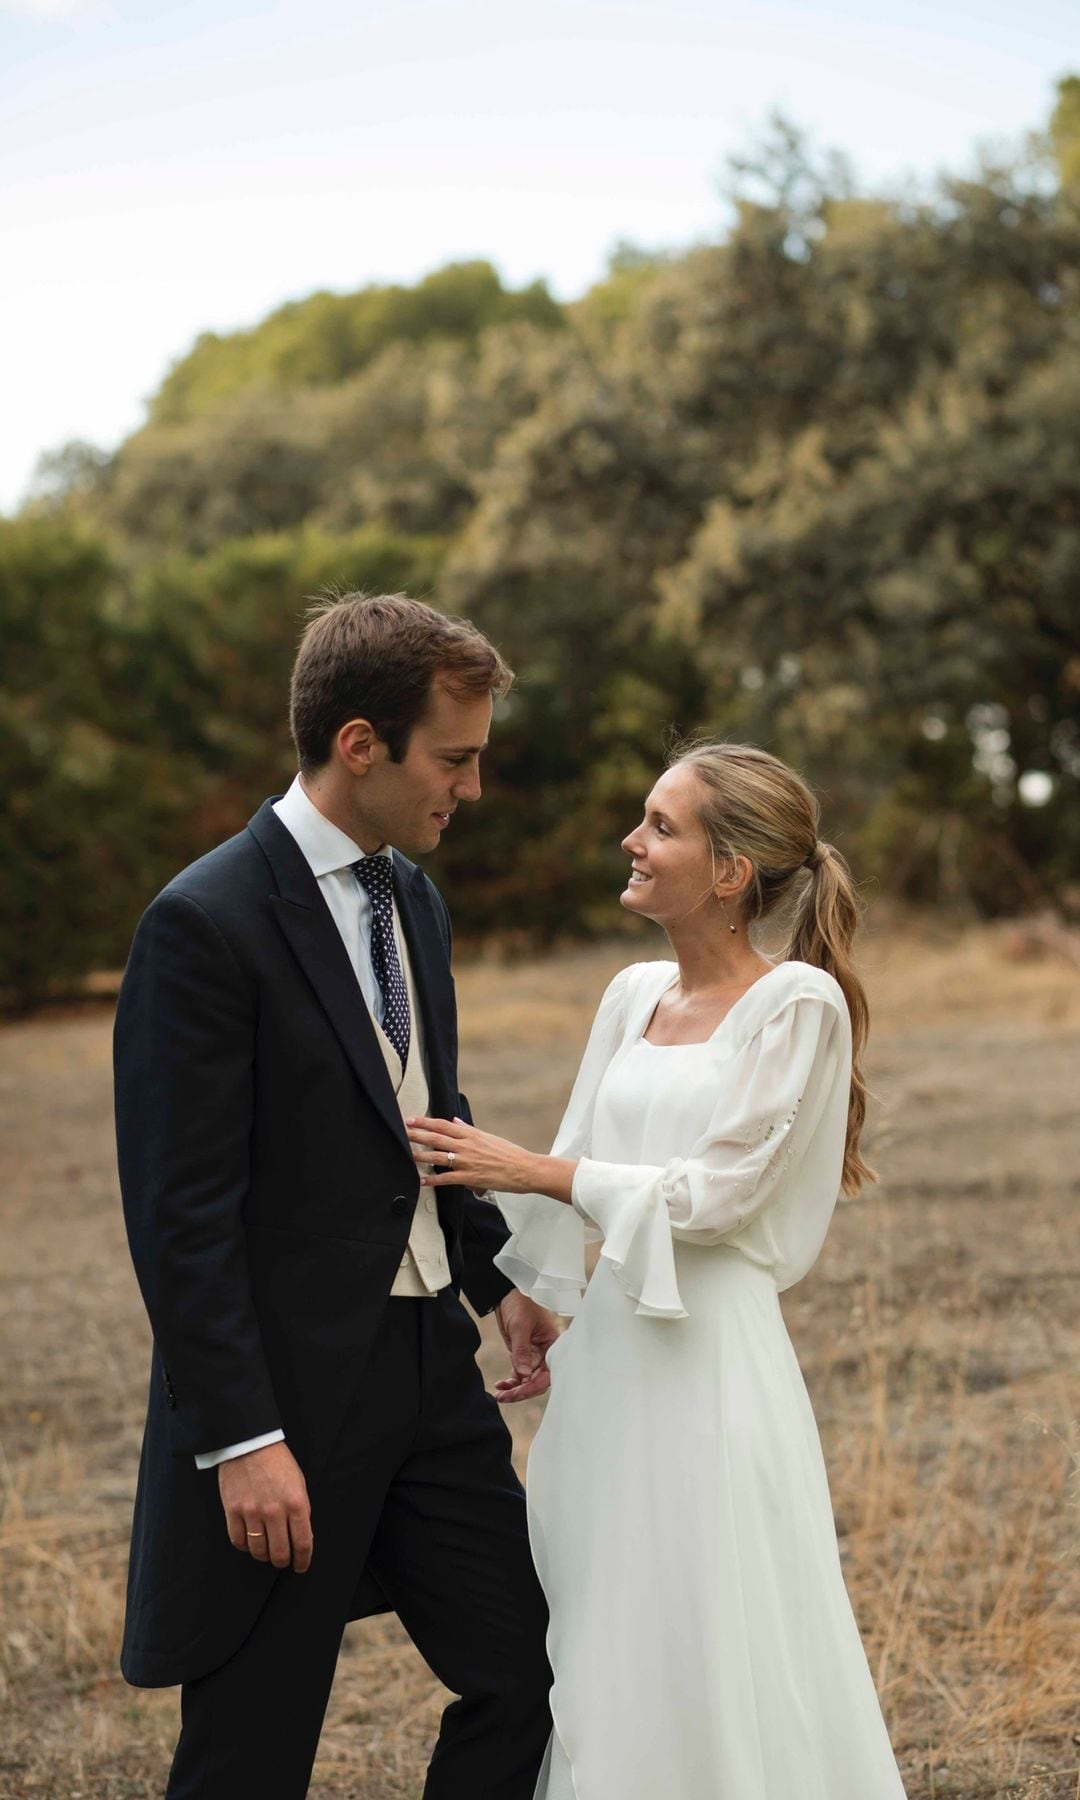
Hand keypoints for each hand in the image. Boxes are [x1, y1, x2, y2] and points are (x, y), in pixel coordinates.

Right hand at [219, 1441, 312, 1572]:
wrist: (249, 1442)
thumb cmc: (277, 1461)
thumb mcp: (299, 1482)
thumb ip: (301, 1510)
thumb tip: (302, 1535)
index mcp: (296, 1502)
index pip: (302, 1543)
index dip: (302, 1560)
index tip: (301, 1566)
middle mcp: (274, 1511)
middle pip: (279, 1553)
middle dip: (282, 1561)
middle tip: (282, 1559)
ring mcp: (252, 1512)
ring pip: (258, 1550)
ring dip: (263, 1555)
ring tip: (266, 1550)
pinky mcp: (232, 1511)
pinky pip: (238, 1541)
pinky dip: (244, 1546)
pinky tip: (249, 1541)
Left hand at [406, 1115, 575, 1201]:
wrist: (525, 1168)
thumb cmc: (509, 1153)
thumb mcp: (489, 1137)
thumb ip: (469, 1130)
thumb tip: (457, 1121)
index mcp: (471, 1134)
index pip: (443, 1125)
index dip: (425, 1122)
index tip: (411, 1119)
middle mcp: (467, 1145)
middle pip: (436, 1138)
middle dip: (417, 1134)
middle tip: (401, 1132)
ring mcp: (468, 1161)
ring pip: (438, 1157)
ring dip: (420, 1156)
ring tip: (406, 1154)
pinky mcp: (470, 1177)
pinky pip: (447, 1178)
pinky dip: (433, 1180)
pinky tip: (421, 1181)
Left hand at [491, 1289, 559, 1403]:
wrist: (508, 1292)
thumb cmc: (520, 1303)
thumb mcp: (520, 1326)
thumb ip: (522, 1351)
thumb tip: (523, 1376)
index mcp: (553, 1345)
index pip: (548, 1374)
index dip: (533, 1386)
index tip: (517, 1392)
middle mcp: (547, 1353)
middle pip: (538, 1381)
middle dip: (521, 1391)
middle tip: (502, 1397)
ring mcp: (536, 1355)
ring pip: (528, 1380)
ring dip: (515, 1390)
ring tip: (499, 1395)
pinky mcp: (525, 1355)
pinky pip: (520, 1374)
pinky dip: (512, 1382)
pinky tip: (500, 1386)